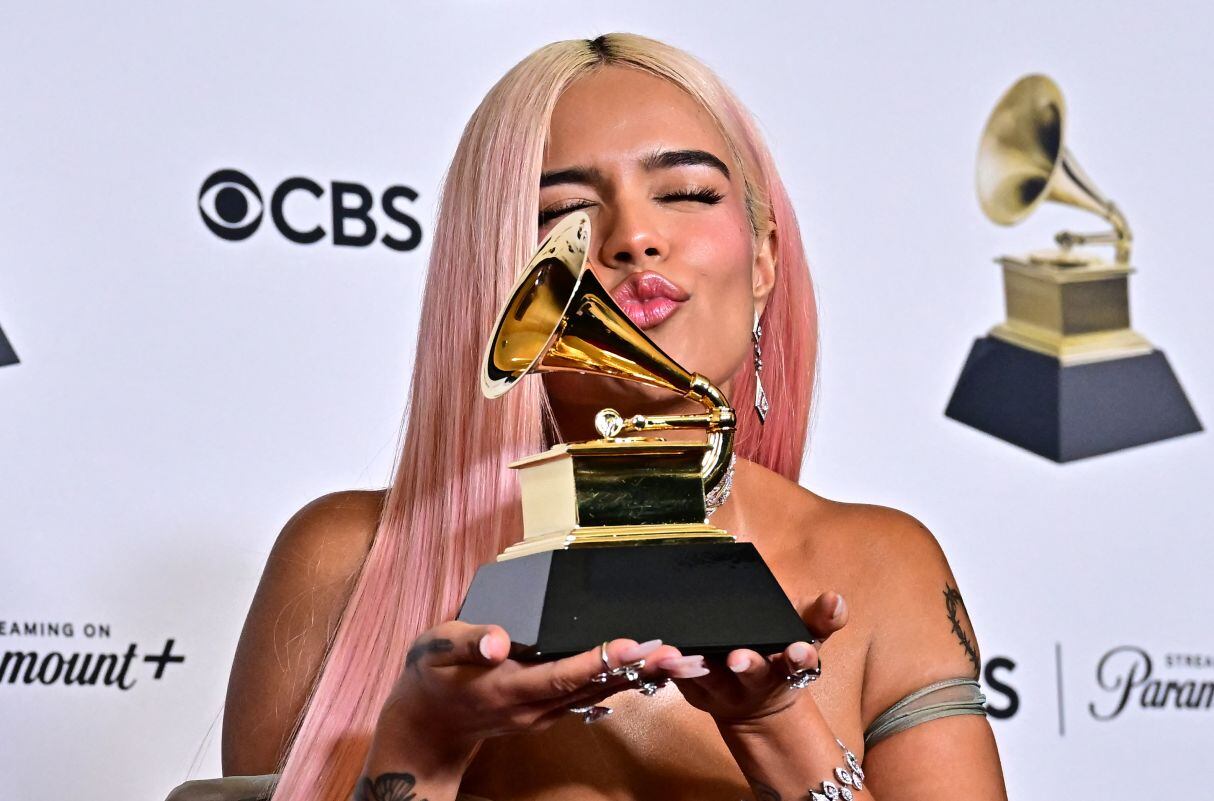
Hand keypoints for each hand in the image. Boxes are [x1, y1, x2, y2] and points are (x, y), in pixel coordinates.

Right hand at [372, 621, 685, 765]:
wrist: (425, 726)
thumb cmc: (430, 678)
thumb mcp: (434, 650)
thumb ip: (467, 642)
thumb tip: (496, 638)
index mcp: (507, 688)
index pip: (561, 675)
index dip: (597, 661)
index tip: (631, 645)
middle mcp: (532, 708)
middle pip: (592, 687)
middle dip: (635, 669)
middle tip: (675, 651)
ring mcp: (542, 715)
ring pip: (597, 695)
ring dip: (636, 678)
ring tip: (674, 659)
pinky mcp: (547, 713)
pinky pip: (590, 699)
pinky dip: (619, 684)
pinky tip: (645, 672)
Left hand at [670, 591, 847, 725]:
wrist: (757, 702)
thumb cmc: (780, 651)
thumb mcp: (807, 633)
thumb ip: (822, 616)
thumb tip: (836, 600)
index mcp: (787, 664)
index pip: (798, 662)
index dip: (798, 656)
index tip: (796, 651)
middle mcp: (755, 680)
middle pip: (751, 672)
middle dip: (747, 664)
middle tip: (738, 657)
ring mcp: (723, 688)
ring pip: (707, 678)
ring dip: (692, 666)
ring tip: (676, 654)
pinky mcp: (694, 690)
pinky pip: (677, 679)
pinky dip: (666, 668)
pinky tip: (655, 654)